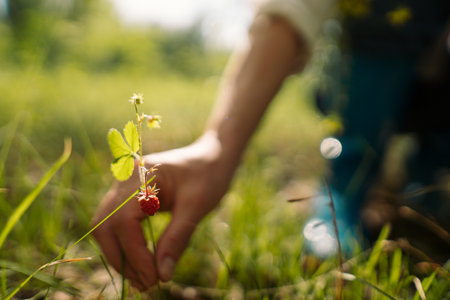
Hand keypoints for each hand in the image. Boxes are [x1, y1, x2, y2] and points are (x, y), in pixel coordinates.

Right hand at [91, 133, 235, 289]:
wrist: (212, 157)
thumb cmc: (208, 175)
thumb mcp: (197, 206)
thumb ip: (177, 238)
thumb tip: (162, 276)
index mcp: (140, 176)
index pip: (123, 222)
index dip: (135, 254)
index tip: (153, 278)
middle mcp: (124, 181)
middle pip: (104, 226)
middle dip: (121, 259)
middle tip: (146, 283)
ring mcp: (124, 189)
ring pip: (106, 228)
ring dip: (121, 256)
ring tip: (145, 279)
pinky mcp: (129, 198)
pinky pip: (117, 226)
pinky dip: (126, 247)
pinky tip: (143, 264)